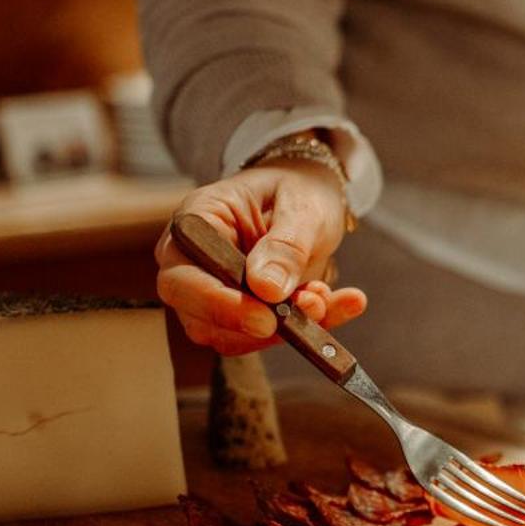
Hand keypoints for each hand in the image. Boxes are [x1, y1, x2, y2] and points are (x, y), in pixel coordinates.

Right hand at [153, 159, 367, 355]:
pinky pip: (265, 337)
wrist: (308, 195)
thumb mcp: (301, 206)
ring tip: (327, 296)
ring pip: (234, 336)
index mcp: (195, 225)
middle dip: (258, 324)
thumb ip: (285, 245)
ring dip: (286, 329)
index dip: (218, 305)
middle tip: (312, 308)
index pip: (182, 278)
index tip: (265, 318)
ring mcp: (215, 293)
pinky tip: (342, 304)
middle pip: (199, 318)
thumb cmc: (296, 188)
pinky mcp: (243, 314)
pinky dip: (305, 329)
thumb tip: (267, 289)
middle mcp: (194, 264)